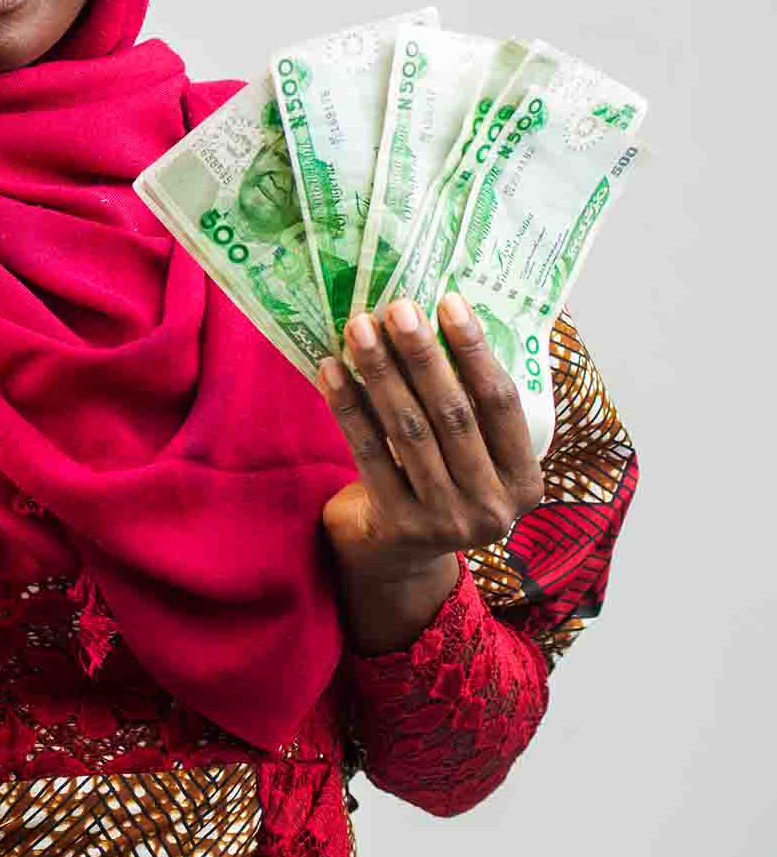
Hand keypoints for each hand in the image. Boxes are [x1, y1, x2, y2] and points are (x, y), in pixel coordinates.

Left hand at [318, 292, 544, 630]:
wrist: (399, 556)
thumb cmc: (441, 481)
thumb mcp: (475, 455)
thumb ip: (473, 405)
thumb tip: (444, 314)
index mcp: (524, 482)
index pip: (502, 403)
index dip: (476, 350)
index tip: (449, 300)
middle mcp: (492, 508)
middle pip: (454, 414)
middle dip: (423, 355)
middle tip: (398, 306)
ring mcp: (444, 522)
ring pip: (408, 431)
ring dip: (381, 372)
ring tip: (360, 327)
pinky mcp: (396, 526)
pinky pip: (368, 453)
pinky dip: (348, 406)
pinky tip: (330, 370)